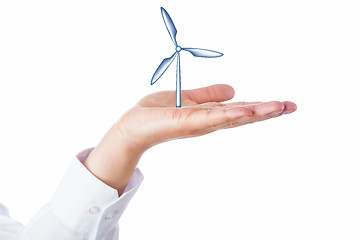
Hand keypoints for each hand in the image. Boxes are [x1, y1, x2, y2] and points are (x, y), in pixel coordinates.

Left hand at [115, 84, 296, 149]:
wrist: (134, 125)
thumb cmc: (157, 113)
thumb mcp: (188, 98)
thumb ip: (208, 94)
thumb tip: (233, 90)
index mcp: (210, 115)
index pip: (240, 110)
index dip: (261, 107)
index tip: (282, 104)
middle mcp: (209, 122)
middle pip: (243, 116)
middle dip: (268, 112)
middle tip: (292, 107)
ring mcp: (200, 124)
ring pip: (233, 117)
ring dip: (257, 113)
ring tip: (280, 107)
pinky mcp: (188, 123)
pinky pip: (212, 118)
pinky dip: (231, 114)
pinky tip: (247, 111)